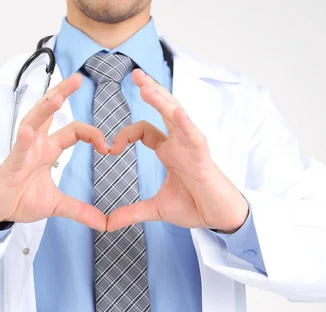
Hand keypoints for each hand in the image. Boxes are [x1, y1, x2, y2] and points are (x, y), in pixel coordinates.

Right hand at [0, 73, 108, 230]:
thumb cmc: (20, 200)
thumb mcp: (57, 206)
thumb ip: (81, 211)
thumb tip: (105, 224)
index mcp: (48, 150)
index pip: (73, 131)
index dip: (92, 134)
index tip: (108, 147)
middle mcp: (36, 145)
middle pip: (49, 113)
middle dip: (62, 94)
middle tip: (78, 78)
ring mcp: (22, 152)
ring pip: (33, 123)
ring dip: (44, 109)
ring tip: (57, 96)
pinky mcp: (11, 165)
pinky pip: (18, 150)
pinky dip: (23, 140)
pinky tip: (28, 130)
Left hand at [106, 69, 248, 232]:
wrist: (218, 218)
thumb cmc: (194, 206)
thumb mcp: (156, 210)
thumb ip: (131, 213)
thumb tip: (107, 224)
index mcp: (168, 151)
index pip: (144, 131)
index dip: (124, 136)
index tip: (109, 150)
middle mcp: (179, 144)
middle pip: (163, 111)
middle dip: (150, 91)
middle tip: (135, 74)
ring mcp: (192, 148)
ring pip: (177, 117)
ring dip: (162, 101)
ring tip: (146, 86)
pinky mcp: (203, 159)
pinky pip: (195, 137)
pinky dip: (186, 125)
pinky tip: (177, 113)